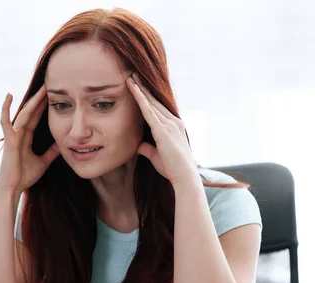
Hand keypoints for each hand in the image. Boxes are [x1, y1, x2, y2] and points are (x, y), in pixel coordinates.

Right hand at [0, 85, 59, 194]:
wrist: (13, 188)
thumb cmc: (24, 176)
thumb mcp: (43, 162)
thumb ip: (51, 153)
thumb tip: (62, 145)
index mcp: (26, 138)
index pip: (37, 118)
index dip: (43, 107)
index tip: (52, 95)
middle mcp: (19, 134)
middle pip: (31, 113)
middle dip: (40, 100)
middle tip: (50, 86)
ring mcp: (13, 135)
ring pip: (24, 114)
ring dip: (32, 101)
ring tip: (42, 89)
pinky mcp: (8, 140)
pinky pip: (6, 121)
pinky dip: (5, 109)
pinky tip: (8, 96)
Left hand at [126, 73, 199, 188]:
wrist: (184, 177)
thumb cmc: (173, 169)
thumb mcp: (157, 157)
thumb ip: (148, 149)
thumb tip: (139, 146)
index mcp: (174, 126)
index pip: (158, 108)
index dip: (148, 96)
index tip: (139, 85)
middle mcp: (173, 122)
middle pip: (155, 101)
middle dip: (143, 87)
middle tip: (133, 73)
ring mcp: (169, 125)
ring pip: (151, 102)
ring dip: (140, 89)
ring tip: (130, 76)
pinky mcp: (163, 130)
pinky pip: (148, 111)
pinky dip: (140, 99)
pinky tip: (133, 89)